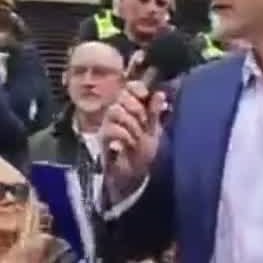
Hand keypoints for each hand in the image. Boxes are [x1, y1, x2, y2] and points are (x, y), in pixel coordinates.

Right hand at [100, 82, 166, 197]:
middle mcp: (116, 113)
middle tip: (145, 124)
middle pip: (122, 97)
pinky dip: (125, 136)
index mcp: (129, 108)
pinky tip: (129, 145)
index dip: (137, 88)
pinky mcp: (102, 138)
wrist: (133, 175)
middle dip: (137, 109)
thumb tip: (160, 93)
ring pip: (116, 111)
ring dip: (132, 124)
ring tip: (137, 137)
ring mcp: (107, 124)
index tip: (145, 96)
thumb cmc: (142, 151)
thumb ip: (155, 112)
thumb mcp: (153, 131)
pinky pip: (112, 128)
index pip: (129, 87)